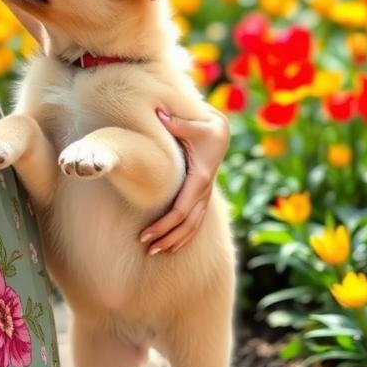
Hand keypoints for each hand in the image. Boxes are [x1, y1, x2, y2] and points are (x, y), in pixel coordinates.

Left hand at [139, 106, 229, 255]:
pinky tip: (172, 246)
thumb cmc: (204, 127)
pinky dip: (184, 236)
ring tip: (153, 252)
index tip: (144, 235)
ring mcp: (204, 195)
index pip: (180, 210)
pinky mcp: (202, 195)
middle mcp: (203, 192)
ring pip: (192, 227)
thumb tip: (159, 114)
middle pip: (184, 224)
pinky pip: (195, 221)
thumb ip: (176, 122)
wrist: (222, 132)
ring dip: (174, 241)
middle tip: (145, 248)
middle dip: (165, 238)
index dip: (163, 225)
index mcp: (199, 179)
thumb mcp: (194, 124)